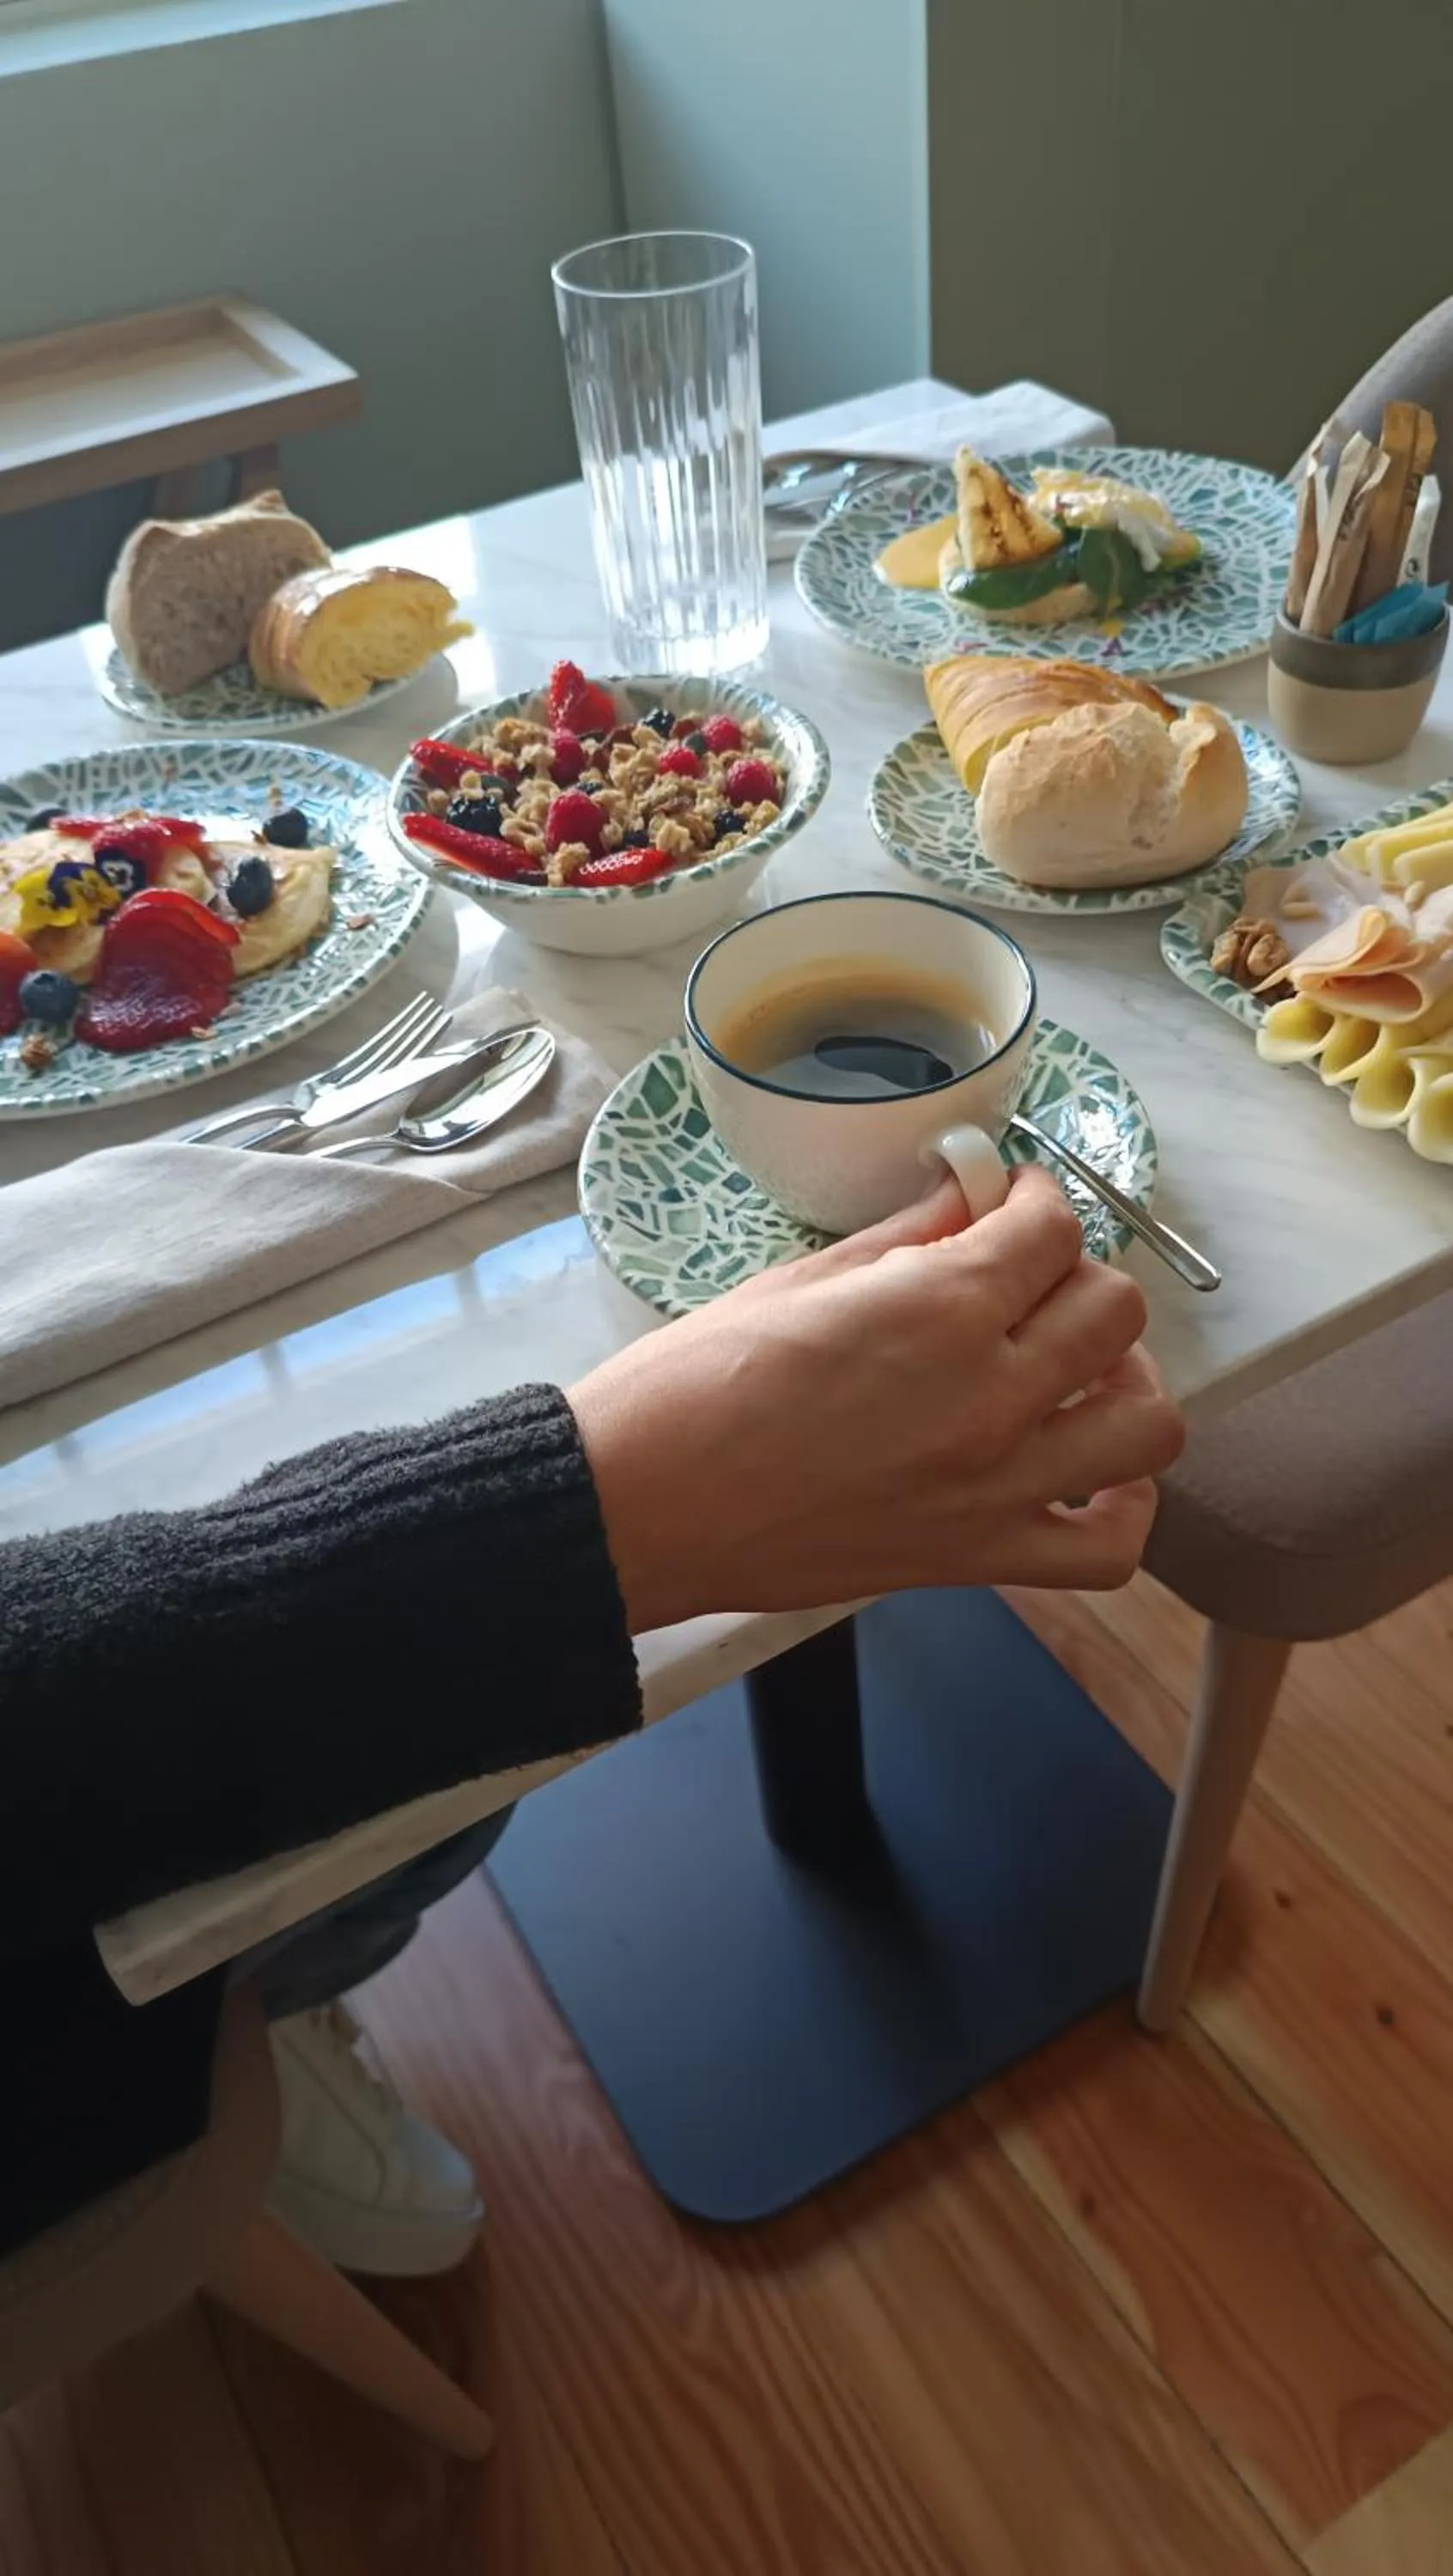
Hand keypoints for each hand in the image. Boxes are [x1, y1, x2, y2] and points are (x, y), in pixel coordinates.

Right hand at [569, 1167, 1184, 1630]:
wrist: (638, 1507)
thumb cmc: (691, 1387)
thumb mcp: (800, 1278)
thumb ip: (908, 1236)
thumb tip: (969, 1195)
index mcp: (940, 1309)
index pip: (1052, 1229)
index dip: (1035, 1200)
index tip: (1009, 1202)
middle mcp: (989, 1396)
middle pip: (1114, 1311)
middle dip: (1076, 1278)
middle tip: (1026, 1280)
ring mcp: (995, 1486)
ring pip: (1147, 1423)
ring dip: (1126, 1381)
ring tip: (1076, 1367)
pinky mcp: (977, 1558)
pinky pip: (1108, 1549)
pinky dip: (1127, 1509)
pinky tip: (1097, 1471)